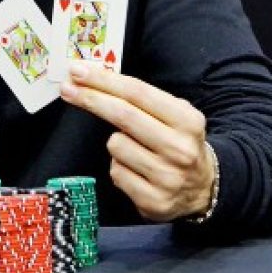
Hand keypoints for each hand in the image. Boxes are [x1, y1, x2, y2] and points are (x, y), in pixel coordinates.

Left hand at [59, 62, 215, 221]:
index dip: (104, 80)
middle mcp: (179, 149)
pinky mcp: (153, 201)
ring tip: (134, 148)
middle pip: (123, 115)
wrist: (204, 188)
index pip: (137, 93)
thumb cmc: (178, 142)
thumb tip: (94, 79)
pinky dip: (119, 167)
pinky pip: (116, 173)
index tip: (78, 71)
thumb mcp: (175, 115)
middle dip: (91, 98)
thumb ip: (142, 99)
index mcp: (187, 121)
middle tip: (67, 88)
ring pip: (116, 145)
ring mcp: (167, 177)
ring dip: (115, 142)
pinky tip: (136, 170)